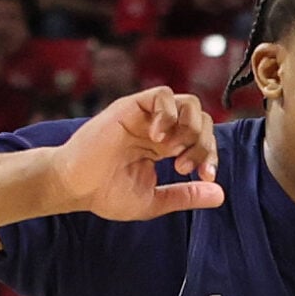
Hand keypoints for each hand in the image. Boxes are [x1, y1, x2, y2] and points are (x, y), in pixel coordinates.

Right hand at [50, 88, 224, 222]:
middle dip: (204, 144)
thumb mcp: (155, 200)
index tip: (205, 178)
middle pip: (201, 119)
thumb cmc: (107, 193)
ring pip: (188, 103)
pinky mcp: (130, 107)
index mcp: (166, 147)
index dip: (211, 156)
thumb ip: (186, 196)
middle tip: (186, 167)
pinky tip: (159, 139)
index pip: (203, 140)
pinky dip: (169, 114)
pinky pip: (162, 95)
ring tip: (174, 151)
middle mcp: (160, 129)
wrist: (75, 186)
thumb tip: (219, 194)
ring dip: (190, 128)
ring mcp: (146, 117)